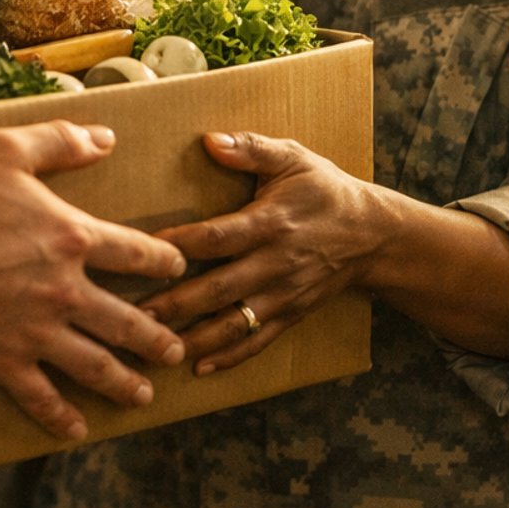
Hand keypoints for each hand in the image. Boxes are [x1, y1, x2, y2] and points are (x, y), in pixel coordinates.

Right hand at [0, 121, 186, 439]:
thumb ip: (60, 141)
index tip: (178, 270)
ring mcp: (37, 332)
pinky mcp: (5, 361)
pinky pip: (40, 396)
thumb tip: (106, 137)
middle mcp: (65, 291)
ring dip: (124, 381)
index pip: (134, 254)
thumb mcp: (6, 150)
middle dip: (156, 338)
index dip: (163, 262)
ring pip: (94, 365)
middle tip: (176, 351)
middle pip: (126, 321)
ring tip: (143, 394)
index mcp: (71, 239)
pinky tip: (76, 429)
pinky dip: (60, 416)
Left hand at [143, 132, 385, 375]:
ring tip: (156, 347)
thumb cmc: (325, 191)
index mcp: (271, 223)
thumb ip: (252, 147)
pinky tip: (197, 368)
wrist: (374, 235)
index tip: (144, 250)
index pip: (218, 237)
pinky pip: (257, 341)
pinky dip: (228, 357)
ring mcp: (283, 295)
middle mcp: (275, 263)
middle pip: (219, 288)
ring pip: (234, 324)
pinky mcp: (291, 315)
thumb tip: (210, 140)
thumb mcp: (294, 158)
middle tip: (134, 314)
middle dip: (176, 303)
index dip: (180, 245)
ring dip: (194, 338)